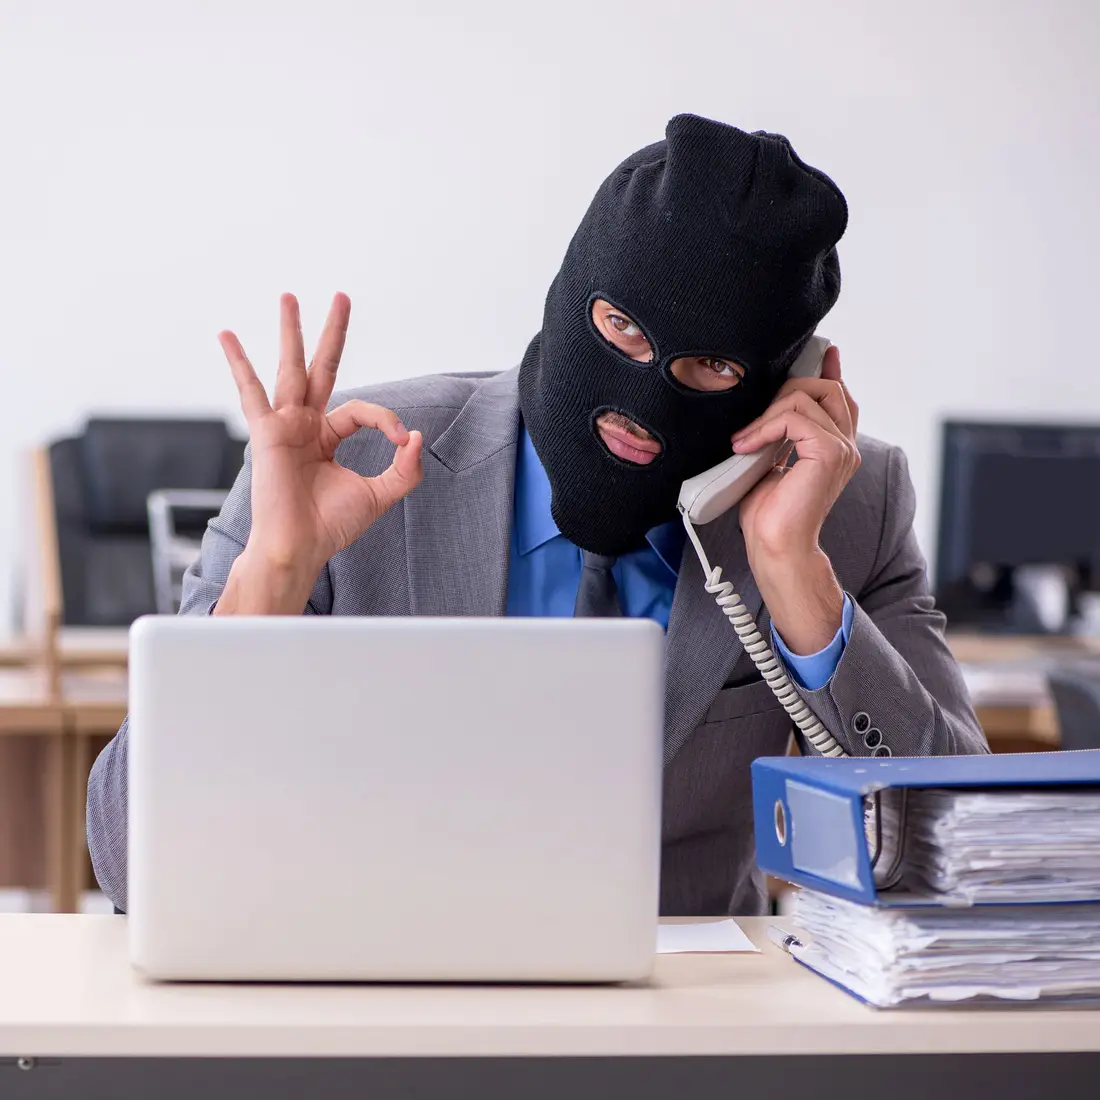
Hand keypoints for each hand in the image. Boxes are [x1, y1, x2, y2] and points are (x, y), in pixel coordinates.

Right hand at [215, 293, 422, 610]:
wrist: (299, 547)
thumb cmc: (330, 526)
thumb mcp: (380, 494)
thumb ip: (404, 468)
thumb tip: (415, 435)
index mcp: (327, 436)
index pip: (362, 410)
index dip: (385, 420)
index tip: (400, 440)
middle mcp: (304, 425)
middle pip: (321, 367)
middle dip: (332, 332)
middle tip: (342, 296)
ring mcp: (283, 425)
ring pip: (290, 368)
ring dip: (291, 331)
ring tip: (289, 296)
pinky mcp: (265, 433)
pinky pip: (250, 392)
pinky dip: (239, 363)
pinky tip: (227, 336)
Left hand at [729, 346, 859, 653]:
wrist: (775, 545)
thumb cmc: (768, 513)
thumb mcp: (769, 460)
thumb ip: (777, 432)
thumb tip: (765, 407)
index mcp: (835, 446)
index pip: (839, 397)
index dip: (828, 372)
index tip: (821, 354)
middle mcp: (845, 445)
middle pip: (824, 387)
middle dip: (785, 391)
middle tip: (754, 422)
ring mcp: (842, 448)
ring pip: (807, 396)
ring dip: (767, 414)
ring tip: (745, 441)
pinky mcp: (829, 452)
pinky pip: (796, 417)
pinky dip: (765, 427)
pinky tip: (747, 446)